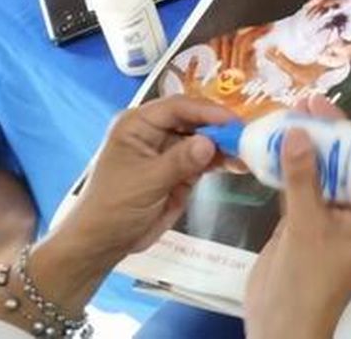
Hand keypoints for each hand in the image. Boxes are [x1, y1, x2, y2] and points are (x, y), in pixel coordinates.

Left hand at [56, 96, 231, 268]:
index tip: (233, 121)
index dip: (207, 111)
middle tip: (247, 137)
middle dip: (220, 128)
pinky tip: (238, 165)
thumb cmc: (113, 207)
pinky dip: (221, 162)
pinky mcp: (179, 172)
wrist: (102, 244)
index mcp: (138, 124)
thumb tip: (211, 143)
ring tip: (248, 154)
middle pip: (194, 120)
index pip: (178, 107)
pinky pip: (204, 161)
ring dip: (225, 146)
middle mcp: (155, 131)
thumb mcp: (146, 182)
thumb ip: (179, 161)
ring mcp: (169, 152)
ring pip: (203, 140)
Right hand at [246, 100, 350, 338]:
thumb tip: (299, 131)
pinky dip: (292, 167)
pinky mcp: (303, 225)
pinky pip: (303, 187)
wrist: (280, 327)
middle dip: (340, 134)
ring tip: (295, 114)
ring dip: (314, 146)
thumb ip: (303, 179)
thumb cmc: (308, 282)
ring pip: (328, 173)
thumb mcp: (307, 227)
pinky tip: (276, 145)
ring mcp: (329, 220)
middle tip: (316, 105)